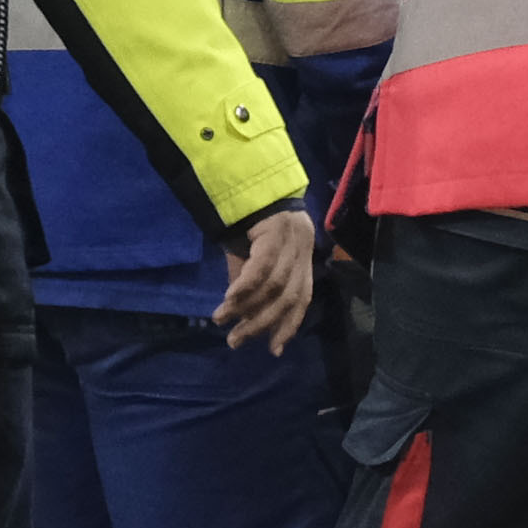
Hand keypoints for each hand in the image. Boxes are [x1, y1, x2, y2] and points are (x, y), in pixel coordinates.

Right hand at [216, 208, 317, 354]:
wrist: (244, 177)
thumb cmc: (246, 216)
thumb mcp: (246, 254)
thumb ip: (246, 281)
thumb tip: (239, 314)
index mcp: (303, 256)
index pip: (302, 298)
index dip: (289, 325)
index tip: (275, 349)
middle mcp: (303, 249)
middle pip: (289, 297)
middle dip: (262, 323)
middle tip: (236, 341)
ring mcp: (293, 239)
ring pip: (275, 285)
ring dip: (248, 308)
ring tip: (223, 322)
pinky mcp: (277, 230)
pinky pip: (262, 266)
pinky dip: (245, 286)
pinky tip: (229, 300)